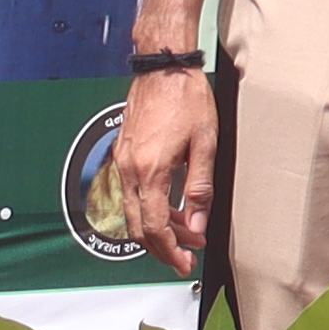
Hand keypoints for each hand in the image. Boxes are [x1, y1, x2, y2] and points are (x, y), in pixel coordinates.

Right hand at [109, 68, 217, 277]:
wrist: (163, 67)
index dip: (170, 251)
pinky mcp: (123, 153)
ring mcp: (123, 161)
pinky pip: (132, 192)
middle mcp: (130, 169)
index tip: (184, 262)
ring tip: (185, 230)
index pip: (155, 227)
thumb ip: (199, 189)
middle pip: (138, 226)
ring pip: (133, 211)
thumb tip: (197, 224)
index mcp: (151, 170)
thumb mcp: (205, 145)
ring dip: (157, 227)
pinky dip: (149, 207)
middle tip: (186, 255)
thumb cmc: (186, 97)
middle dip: (162, 246)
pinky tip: (170, 205)